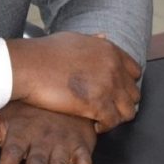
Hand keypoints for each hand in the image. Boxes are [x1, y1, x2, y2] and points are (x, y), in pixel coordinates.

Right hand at [6, 32, 140, 131]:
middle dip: (121, 102)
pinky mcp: (97, 104)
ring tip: (101, 119)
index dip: (124, 84)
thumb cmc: (45, 53)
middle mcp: (114, 67)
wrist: (29, 66)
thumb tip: (104, 37)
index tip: (113, 92)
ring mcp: (108, 86)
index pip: (134, 72)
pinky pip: (113, 122)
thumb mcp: (75, 39)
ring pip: (128, 111)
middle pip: (134, 94)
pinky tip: (93, 124)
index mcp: (110, 50)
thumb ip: (94, 41)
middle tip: (106, 108)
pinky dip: (104, 126)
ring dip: (116, 117)